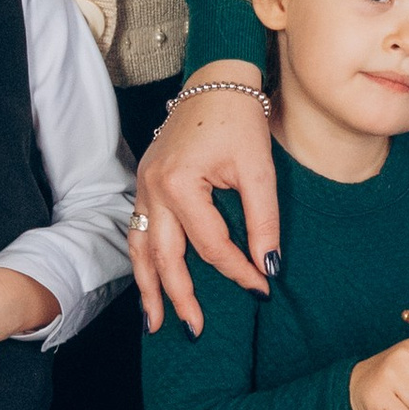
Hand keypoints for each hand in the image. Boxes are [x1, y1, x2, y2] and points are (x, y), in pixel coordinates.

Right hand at [133, 79, 277, 335]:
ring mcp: (143, 185)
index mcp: (180, 183)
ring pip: (140, 247)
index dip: (237, 270)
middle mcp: (153, 188)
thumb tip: (270, 266)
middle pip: (163, 256)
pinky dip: (144, 259)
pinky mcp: (145, 182)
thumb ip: (263, 220)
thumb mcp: (259, 169)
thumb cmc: (238, 118)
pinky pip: (138, 230)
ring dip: (148, 286)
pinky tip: (151, 280)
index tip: (261, 289)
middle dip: (178, 296)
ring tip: (156, 321)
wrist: (216, 79)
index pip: (210, 245)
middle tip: (194, 330)